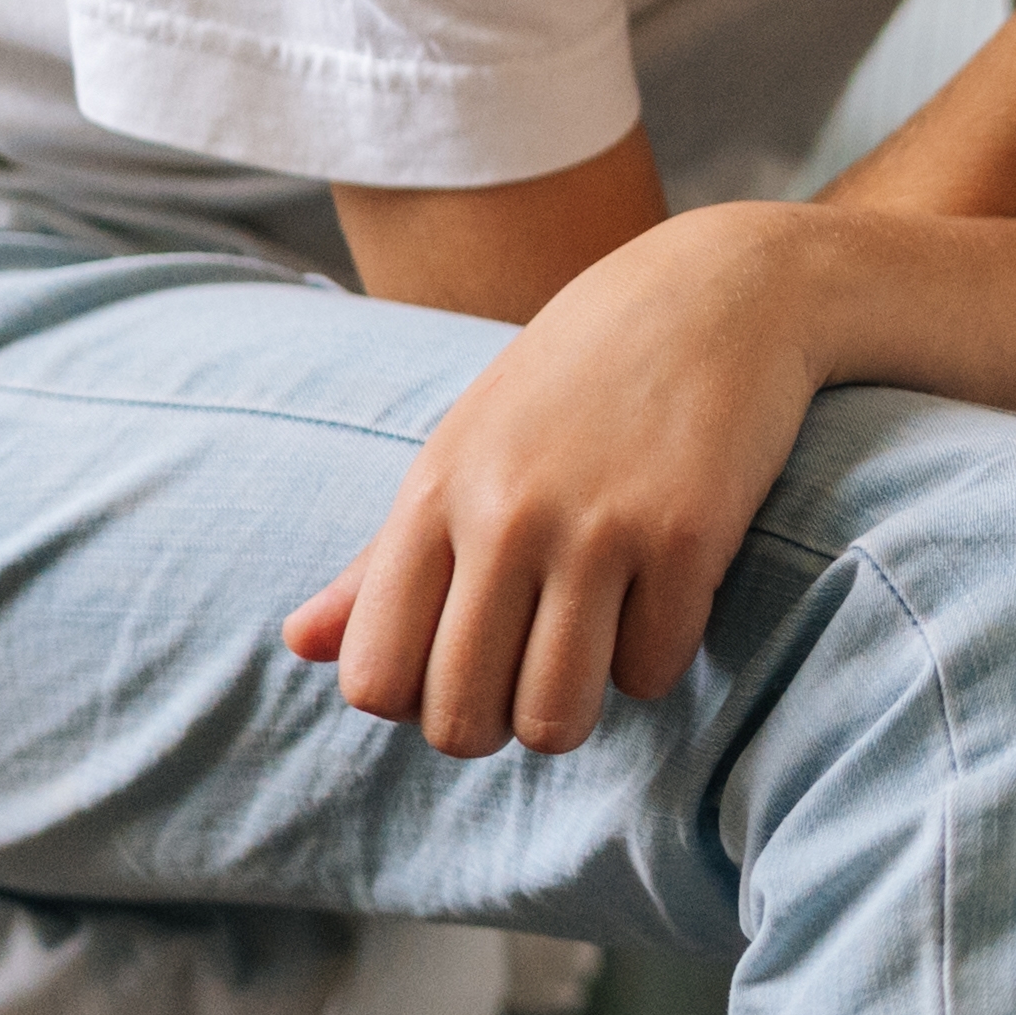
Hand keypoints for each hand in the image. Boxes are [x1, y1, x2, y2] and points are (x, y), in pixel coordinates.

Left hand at [287, 204, 820, 758]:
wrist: (718, 290)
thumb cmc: (575, 380)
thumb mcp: (463, 448)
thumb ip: (382, 561)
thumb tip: (297, 647)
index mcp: (434, 492)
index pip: (376, 678)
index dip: (417, 701)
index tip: (462, 663)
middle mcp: (505, 513)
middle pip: (461, 720)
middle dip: (496, 724)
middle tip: (531, 670)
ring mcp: (600, 526)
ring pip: (555, 720)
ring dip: (573, 709)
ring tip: (591, 650)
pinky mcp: (690, 535)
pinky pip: (652, 672)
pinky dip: (655, 656)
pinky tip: (660, 597)